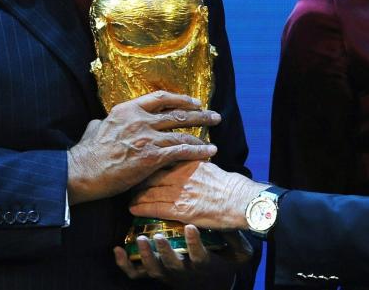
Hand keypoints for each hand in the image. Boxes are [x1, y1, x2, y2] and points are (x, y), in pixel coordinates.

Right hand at [67, 91, 220, 203]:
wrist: (81, 172)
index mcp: (127, 110)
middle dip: (199, 114)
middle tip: (214, 116)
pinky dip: (198, 151)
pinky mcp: (151, 156)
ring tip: (215, 138)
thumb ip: (101, 123)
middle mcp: (140, 119)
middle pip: (177, 113)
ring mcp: (147, 137)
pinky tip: (209, 152)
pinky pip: (181, 151)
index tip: (194, 102)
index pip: (160, 98)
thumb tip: (99, 122)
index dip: (180, 99)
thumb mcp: (93, 129)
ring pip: (182, 133)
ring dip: (201, 135)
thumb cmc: (85, 154)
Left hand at [114, 226, 252, 289]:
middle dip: (164, 251)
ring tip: (141, 239)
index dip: (195, 243)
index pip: (199, 256)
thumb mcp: (239, 254)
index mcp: (203, 264)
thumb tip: (234, 218)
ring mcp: (167, 273)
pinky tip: (117, 250)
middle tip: (158, 236)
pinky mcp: (156, 274)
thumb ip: (237, 238)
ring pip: (153, 269)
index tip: (191, 228)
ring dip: (146, 256)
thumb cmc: (225, 264)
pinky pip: (136, 274)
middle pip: (172, 265)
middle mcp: (183, 270)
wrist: (212, 286)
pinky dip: (125, 265)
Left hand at [130, 161, 264, 229]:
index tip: (139, 163)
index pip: (161, 157)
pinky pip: (154, 208)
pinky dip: (141, 208)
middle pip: (150, 173)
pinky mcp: (180, 210)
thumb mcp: (209, 165)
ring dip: (136, 195)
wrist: (240, 201)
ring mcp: (179, 192)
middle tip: (128, 180)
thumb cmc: (229, 185)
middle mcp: (181, 175)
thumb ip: (192, 162)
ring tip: (128, 196)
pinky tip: (132, 209)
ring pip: (149, 191)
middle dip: (137, 177)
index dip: (147, 161)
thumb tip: (184, 158)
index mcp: (188, 162)